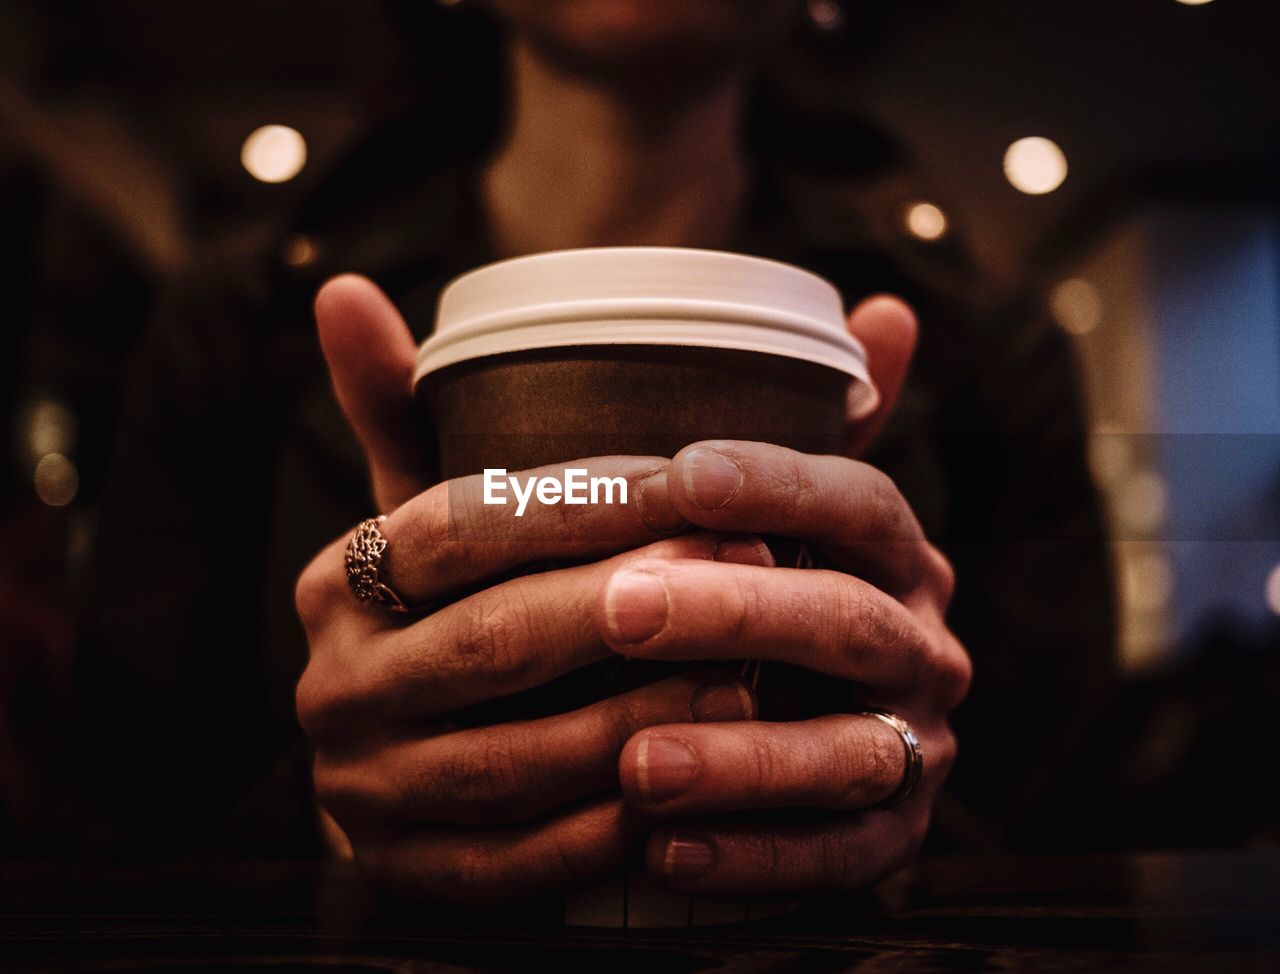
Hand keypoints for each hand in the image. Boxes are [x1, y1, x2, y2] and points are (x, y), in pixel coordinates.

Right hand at [296, 276, 764, 906]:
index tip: (697, 481)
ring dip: (640, 713)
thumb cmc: (453, 611)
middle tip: (749, 562)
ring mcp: (364, 789)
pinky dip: (605, 828)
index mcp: (337, 582)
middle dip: (631, 601)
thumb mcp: (432, 515)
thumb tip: (341, 283)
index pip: (460, 525)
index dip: (583, 503)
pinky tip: (689, 785)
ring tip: (750, 670)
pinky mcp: (406, 874)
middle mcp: (334, 686)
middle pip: (494, 637)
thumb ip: (409, 406)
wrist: (402, 764)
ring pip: (515, 756)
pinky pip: (515, 861)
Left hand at [597, 434, 971, 896]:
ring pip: (847, 753)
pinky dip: (755, 858)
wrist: (811, 723)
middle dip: (737, 614)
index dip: (777, 485)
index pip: (860, 503)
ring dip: (743, 759)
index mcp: (896, 557)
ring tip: (637, 763)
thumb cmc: (775, 591)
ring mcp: (915, 745)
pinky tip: (665, 852)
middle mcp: (922, 646)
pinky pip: (837, 857)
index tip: (678, 474)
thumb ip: (816, 423)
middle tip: (621, 609)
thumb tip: (888, 309)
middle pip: (849, 622)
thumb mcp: (791, 508)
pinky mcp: (895, 836)